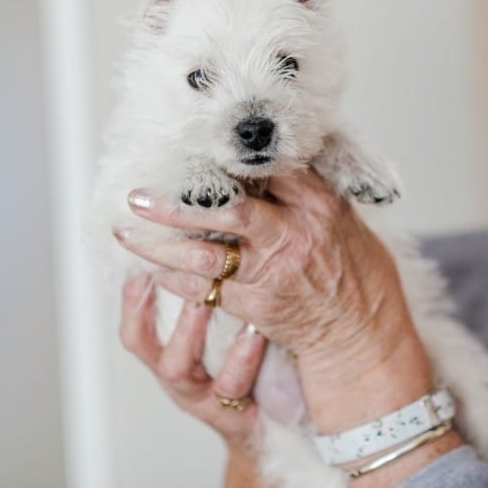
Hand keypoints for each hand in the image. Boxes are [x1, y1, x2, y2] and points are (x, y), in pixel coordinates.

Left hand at [114, 168, 413, 384]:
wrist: (361, 331)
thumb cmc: (352, 271)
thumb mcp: (342, 218)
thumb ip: (305, 191)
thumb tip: (263, 162)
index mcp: (319, 206)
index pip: (269, 171)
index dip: (227, 164)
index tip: (192, 155)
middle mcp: (295, 236)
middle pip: (228, 212)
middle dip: (177, 204)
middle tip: (138, 196)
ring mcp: (274, 274)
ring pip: (205, 256)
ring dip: (160, 246)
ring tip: (127, 233)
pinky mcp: (257, 307)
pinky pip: (205, 291)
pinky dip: (175, 280)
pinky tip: (152, 270)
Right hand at [118, 273, 266, 453]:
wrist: (268, 427)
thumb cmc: (241, 373)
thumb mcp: (217, 340)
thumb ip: (206, 306)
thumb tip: (202, 255)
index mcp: (168, 356)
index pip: (136, 329)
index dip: (131, 303)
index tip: (136, 269)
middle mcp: (178, 377)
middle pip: (146, 348)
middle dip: (145, 312)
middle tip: (160, 274)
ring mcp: (201, 397)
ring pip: (181, 369)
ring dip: (188, 331)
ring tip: (202, 300)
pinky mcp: (230, 413)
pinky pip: (231, 386)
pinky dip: (242, 358)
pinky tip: (254, 333)